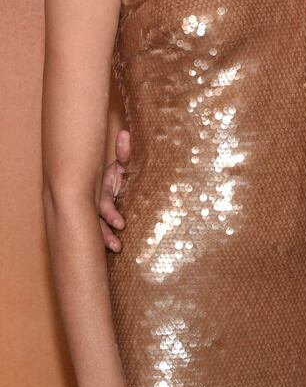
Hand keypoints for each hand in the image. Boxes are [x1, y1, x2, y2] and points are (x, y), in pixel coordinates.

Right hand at [99, 130, 130, 251]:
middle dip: (103, 233)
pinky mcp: (107, 218)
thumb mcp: (126, 162)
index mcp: (102, 188)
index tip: (120, 223)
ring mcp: (102, 210)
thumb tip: (125, 135)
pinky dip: (105, 240)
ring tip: (116, 249)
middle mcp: (98, 200)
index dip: (109, 213)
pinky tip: (111, 250)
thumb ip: (126, 152)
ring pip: (97, 227)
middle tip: (115, 246)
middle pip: (96, 219)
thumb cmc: (125, 169)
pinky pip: (103, 230)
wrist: (129, 175)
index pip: (102, 202)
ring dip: (105, 239)